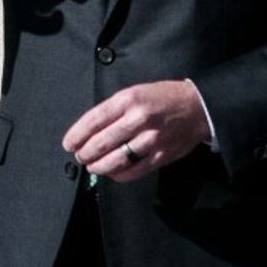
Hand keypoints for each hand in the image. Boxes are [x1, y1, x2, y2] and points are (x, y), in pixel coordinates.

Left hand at [61, 80, 209, 182]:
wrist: (197, 106)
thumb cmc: (162, 98)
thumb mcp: (134, 92)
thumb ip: (113, 110)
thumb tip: (90, 130)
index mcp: (128, 100)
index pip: (93, 120)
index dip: (77, 135)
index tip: (68, 143)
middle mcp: (139, 119)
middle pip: (101, 142)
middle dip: (85, 153)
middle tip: (79, 156)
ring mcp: (151, 139)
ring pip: (116, 160)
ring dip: (98, 166)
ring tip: (92, 166)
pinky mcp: (161, 155)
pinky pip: (134, 171)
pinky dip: (119, 174)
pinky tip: (112, 172)